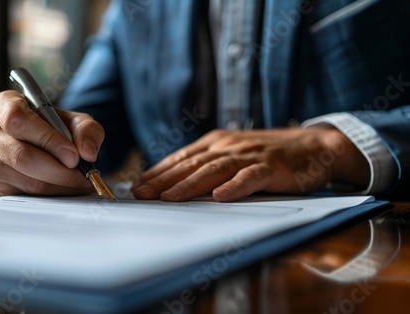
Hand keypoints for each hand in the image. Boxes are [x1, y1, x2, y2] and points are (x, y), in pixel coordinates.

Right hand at [0, 90, 104, 194]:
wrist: (48, 144)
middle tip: (81, 173)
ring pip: (26, 178)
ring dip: (59, 183)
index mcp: (4, 104)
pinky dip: (53, 192)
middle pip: (20, 155)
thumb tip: (87, 152)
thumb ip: (87, 130)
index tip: (72, 154)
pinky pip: (26, 193)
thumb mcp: (76, 121)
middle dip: (56, 168)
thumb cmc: (57, 127)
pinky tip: (66, 186)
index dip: (46, 139)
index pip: (17, 119)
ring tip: (81, 181)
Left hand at [131, 128, 369, 201]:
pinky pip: (250, 178)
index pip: (181, 158)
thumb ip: (208, 165)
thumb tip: (175, 185)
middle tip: (140, 194)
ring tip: (169, 197)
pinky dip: (235, 187)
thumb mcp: (233, 154)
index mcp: (216, 143)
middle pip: (191, 164)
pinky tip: (220, 197)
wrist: (311, 145)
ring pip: (214, 170)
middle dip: (163, 180)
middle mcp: (228, 146)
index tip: (136, 186)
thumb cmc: (266, 153)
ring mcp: (249, 156)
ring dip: (190, 184)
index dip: (158, 172)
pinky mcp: (270, 168)